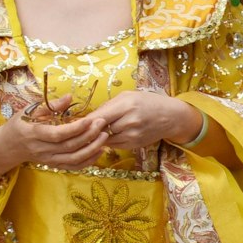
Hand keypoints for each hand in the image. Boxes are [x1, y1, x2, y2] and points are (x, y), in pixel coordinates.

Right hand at [0, 95, 108, 173]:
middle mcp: (41, 149)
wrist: (9, 145)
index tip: (90, 119)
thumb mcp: (30, 109)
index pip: (57, 134)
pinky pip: (73, 167)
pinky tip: (99, 151)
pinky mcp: (53, 165)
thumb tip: (70, 97)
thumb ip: (50, 105)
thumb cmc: (21, 123)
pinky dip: (88, 161)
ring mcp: (48, 159)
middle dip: (89, 135)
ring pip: (73, 159)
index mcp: (33, 133)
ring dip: (92, 149)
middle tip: (102, 123)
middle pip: (69, 146)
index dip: (75, 128)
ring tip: (104, 136)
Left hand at [82, 91, 204, 151]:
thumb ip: (107, 106)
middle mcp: (129, 122)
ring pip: (104, 139)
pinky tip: (110, 134)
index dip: (82, 122)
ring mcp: (132, 136)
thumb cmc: (147, 102)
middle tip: (78, 130)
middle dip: (89, 130)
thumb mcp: (128, 96)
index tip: (71, 124)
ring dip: (98, 137)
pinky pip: (113, 145)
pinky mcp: (134, 145)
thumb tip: (87, 118)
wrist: (171, 116)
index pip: (97, 117)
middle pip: (99, 130)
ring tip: (96, 130)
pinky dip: (108, 141)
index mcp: (126, 106)